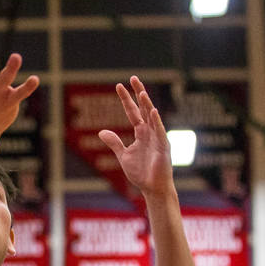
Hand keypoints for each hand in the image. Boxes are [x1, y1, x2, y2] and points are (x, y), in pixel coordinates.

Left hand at [98, 76, 173, 197]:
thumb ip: (114, 142)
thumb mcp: (123, 155)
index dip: (126, 99)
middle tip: (132, 78)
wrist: (152, 188)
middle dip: (138, 93)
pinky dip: (156, 122)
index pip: (133, 112)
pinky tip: (152, 111)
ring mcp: (158, 138)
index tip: (119, 86)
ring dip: (146, 105)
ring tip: (140, 92)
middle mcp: (150, 132)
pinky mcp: (163, 147)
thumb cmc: (141, 172)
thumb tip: (101, 131)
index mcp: (141, 133)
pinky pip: (160, 132)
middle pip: (143, 108)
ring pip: (152, 117)